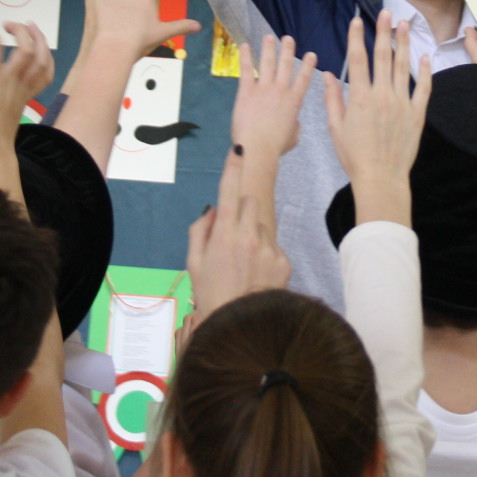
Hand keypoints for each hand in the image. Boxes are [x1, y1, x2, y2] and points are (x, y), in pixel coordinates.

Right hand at [0, 22, 53, 191]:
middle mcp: (10, 81)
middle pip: (26, 48)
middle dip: (19, 30)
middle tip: (6, 25)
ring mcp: (23, 88)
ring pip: (41, 59)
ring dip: (38, 39)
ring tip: (29, 26)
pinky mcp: (30, 95)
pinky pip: (46, 75)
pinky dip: (48, 60)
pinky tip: (41, 49)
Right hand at [186, 151, 290, 317]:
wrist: (239, 326)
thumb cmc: (211, 294)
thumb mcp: (193, 263)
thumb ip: (200, 230)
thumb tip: (212, 209)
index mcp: (224, 234)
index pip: (229, 191)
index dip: (233, 167)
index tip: (238, 150)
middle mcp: (248, 236)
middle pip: (249, 204)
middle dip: (241, 211)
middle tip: (231, 236)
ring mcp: (268, 248)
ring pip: (262, 225)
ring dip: (253, 235)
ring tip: (243, 264)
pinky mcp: (283, 260)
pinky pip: (273, 246)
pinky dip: (265, 255)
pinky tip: (256, 275)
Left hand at [230, 36, 315, 160]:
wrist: (257, 147)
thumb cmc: (276, 146)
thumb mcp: (293, 137)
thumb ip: (294, 126)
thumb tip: (293, 122)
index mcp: (294, 101)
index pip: (304, 79)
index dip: (308, 65)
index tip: (311, 54)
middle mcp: (281, 90)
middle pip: (286, 65)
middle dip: (287, 50)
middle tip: (288, 38)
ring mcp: (264, 88)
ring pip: (268, 63)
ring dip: (269, 48)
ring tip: (269, 37)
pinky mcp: (247, 90)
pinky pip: (246, 70)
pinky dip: (245, 56)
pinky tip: (244, 45)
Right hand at [324, 12, 430, 226]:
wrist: (381, 178)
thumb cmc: (354, 156)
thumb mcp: (335, 128)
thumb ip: (332, 99)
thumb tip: (327, 74)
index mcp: (360, 97)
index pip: (357, 60)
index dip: (356, 37)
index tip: (357, 20)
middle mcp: (382, 95)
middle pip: (383, 56)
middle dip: (383, 32)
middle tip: (386, 12)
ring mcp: (402, 103)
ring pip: (403, 66)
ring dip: (404, 43)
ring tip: (405, 24)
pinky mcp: (417, 114)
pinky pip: (423, 88)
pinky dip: (425, 71)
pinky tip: (425, 55)